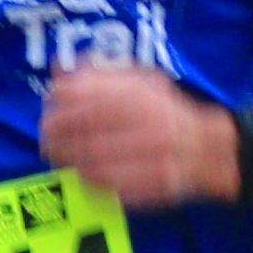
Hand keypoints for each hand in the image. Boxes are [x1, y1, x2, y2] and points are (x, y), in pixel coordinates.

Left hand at [39, 60, 230, 208]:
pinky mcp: (152, 185)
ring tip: (57, 155)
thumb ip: (98, 74)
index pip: (90, 94)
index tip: (51, 102)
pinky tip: (79, 171)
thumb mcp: (139, 82)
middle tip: (46, 135)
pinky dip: (87, 178)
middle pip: (86, 128)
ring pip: (94, 159)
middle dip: (57, 132)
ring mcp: (151, 156)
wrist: (206, 149)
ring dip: (67, 158)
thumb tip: (59, 67)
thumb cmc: (165, 112)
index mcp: (143, 96)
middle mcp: (148, 123)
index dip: (61, 99)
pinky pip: (111, 184)